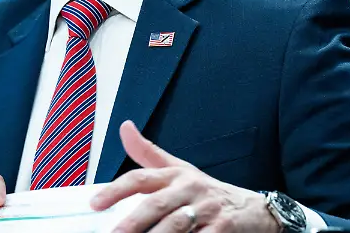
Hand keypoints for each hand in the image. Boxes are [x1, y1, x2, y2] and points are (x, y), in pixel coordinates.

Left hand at [90, 120, 278, 232]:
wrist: (254, 209)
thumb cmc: (207, 191)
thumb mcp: (179, 169)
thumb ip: (148, 153)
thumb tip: (124, 127)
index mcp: (175, 174)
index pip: (140, 178)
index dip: (116, 189)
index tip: (95, 203)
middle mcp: (189, 189)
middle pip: (156, 205)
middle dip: (133, 222)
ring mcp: (207, 209)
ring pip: (177, 225)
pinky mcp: (225, 228)